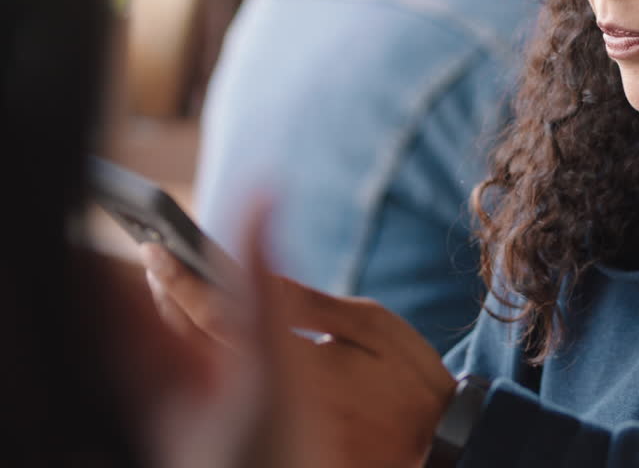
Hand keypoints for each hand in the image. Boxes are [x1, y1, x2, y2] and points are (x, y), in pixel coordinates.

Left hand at [141, 218, 456, 467]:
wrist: (433, 442)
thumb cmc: (408, 377)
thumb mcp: (372, 325)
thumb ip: (307, 301)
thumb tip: (253, 265)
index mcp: (297, 367)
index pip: (218, 315)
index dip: (183, 277)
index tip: (160, 246)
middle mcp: (270, 403)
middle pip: (188, 346)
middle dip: (167, 298)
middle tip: (156, 260)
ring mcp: (260, 426)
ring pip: (191, 373)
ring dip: (172, 326)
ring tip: (171, 289)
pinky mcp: (260, 438)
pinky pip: (207, 396)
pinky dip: (192, 357)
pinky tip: (194, 333)